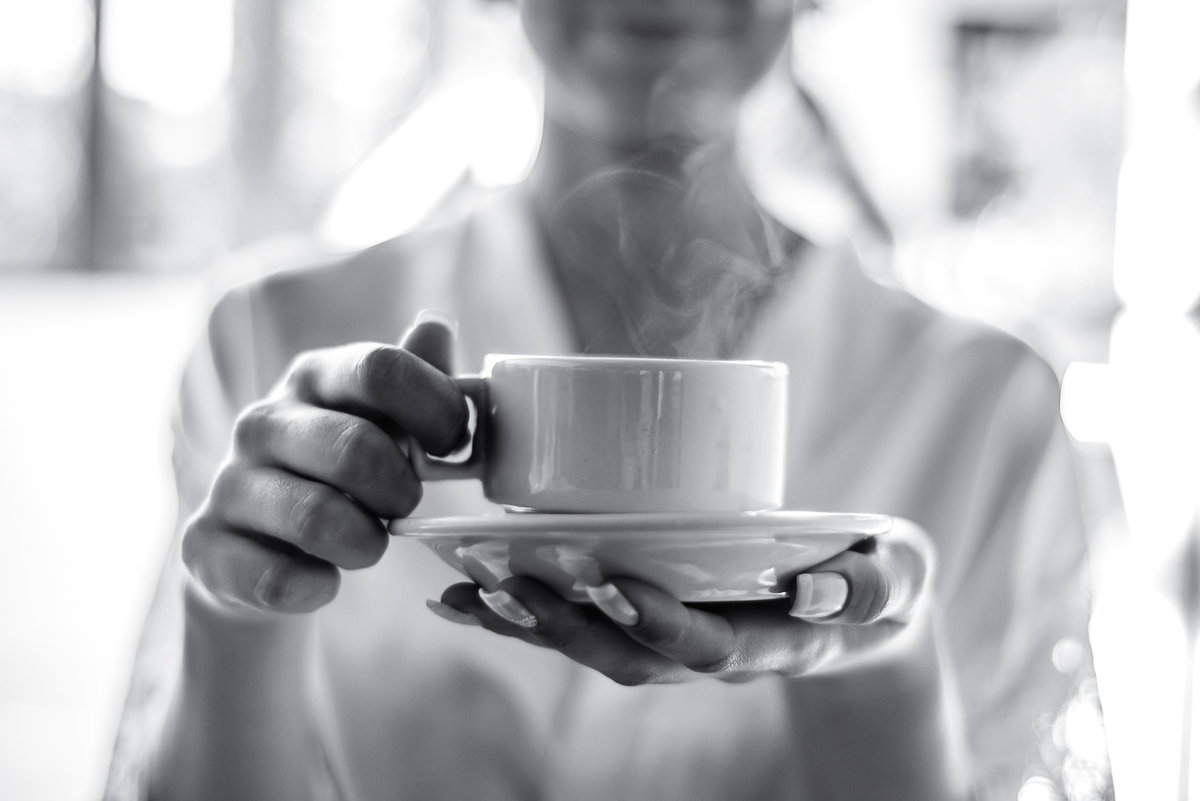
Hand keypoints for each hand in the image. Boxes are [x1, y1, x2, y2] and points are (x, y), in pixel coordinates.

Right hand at [182, 313, 465, 614]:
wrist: (258, 546)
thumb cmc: (339, 473)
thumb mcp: (381, 420)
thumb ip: (413, 379)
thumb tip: (435, 325)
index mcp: (313, 377)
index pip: (380, 369)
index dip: (434, 409)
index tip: (452, 447)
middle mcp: (262, 421)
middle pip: (355, 448)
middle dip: (401, 490)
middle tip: (405, 506)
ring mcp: (229, 483)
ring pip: (318, 517)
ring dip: (365, 543)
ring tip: (368, 544)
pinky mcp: (206, 546)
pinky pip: (276, 577)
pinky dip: (317, 586)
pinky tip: (323, 579)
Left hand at [431, 519, 932, 682]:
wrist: (862, 615)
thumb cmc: (881, 583)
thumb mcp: (899, 578)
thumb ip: (876, 583)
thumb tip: (822, 587)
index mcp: (775, 641)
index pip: (711, 644)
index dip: (659, 621)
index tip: (609, 581)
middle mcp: (716, 653)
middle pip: (629, 655)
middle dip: (565, 623)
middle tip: (503, 578)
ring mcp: (680, 642)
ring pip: (594, 647)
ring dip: (527, 621)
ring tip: (461, 586)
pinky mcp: (654, 621)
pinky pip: (581, 626)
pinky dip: (523, 613)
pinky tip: (463, 591)